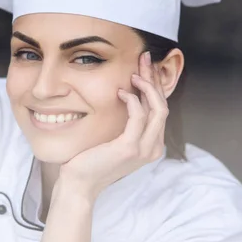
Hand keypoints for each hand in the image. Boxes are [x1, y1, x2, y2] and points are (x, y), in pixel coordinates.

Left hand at [57, 51, 168, 200]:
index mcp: (151, 144)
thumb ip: (124, 123)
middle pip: (162, 105)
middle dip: (154, 79)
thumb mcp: (113, 138)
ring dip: (147, 86)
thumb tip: (125, 97)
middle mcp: (153, 147)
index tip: (146, 66)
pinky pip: (138, 116)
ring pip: (157, 108)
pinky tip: (121, 91)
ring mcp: (144, 149)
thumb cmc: (91, 159)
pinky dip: (132, 100)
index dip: (155, 85)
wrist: (79, 183)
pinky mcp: (130, 148)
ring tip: (134, 72)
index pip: (160, 109)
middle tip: (144, 58)